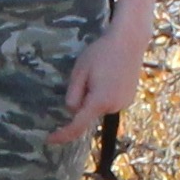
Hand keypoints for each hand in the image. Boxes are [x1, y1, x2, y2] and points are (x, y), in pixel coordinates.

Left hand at [53, 10, 151, 147]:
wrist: (129, 40)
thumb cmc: (101, 52)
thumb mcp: (80, 71)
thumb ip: (73, 94)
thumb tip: (72, 111)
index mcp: (100, 101)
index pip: (78, 126)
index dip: (63, 135)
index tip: (49, 139)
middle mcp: (114, 106)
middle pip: (89, 112)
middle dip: (83, 100)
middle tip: (89, 75)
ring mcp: (124, 103)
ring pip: (99, 108)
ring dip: (95, 97)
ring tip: (101, 72)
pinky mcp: (129, 99)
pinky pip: (109, 102)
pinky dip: (105, 95)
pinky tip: (110, 76)